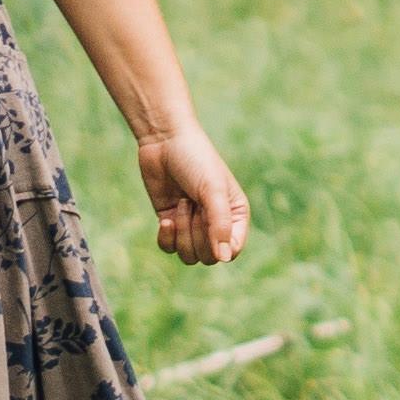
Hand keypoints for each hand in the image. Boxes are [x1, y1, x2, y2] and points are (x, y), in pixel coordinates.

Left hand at [139, 121, 246, 267]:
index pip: (232, 251)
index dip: (217, 243)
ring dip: (181, 233)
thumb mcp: (212, 190)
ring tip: (181, 203)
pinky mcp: (170, 223)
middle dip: (196, 233)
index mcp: (236, 216)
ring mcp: (192, 225)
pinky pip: (169, 249)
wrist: (163, 141)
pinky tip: (166, 219)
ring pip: (189, 256)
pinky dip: (166, 238)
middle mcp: (216, 224)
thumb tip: (224, 259)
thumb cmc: (195, 160)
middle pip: (208, 257)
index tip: (205, 218)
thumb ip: (220, 225)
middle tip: (190, 203)